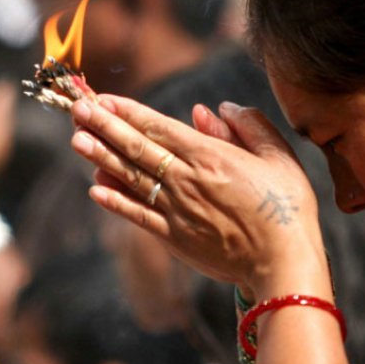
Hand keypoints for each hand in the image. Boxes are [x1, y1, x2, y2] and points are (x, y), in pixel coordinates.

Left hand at [70, 95, 328, 296]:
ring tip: (77, 140)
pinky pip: (137, 215)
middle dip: (104, 126)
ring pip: (132, 178)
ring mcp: (176, 210)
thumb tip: (213, 107)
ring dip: (101, 158)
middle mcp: (187, 180)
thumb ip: (248, 126)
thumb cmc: (288, 208)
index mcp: (211, 156)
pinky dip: (115, 201)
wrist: (283, 264)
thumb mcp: (279, 156)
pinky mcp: (173, 237)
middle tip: (77, 109)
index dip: (128, 111)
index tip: (103, 98)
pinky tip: (94, 188)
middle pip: (137, 148)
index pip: (159, 127)